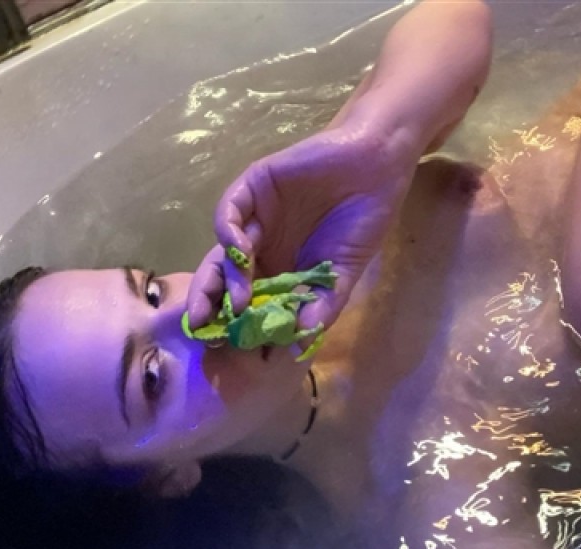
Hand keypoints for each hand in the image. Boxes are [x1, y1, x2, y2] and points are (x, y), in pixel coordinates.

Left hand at [186, 119, 421, 332]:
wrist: (377, 168)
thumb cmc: (363, 220)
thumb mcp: (343, 273)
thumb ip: (321, 306)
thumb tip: (296, 348)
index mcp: (279, 267)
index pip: (247, 298)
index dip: (235, 321)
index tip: (228, 349)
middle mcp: (260, 244)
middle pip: (225, 276)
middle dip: (211, 301)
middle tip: (204, 327)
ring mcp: (255, 215)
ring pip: (223, 249)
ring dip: (223, 276)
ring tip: (236, 302)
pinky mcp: (253, 186)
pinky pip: (231, 211)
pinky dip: (229, 232)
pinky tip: (240, 252)